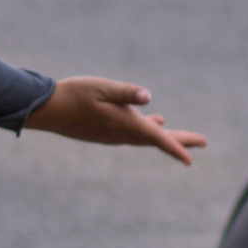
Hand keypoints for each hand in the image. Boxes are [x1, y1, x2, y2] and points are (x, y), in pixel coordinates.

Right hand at [22, 77, 207, 165]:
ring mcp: (111, 135)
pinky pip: (132, 134)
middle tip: (202, 142)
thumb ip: (126, 92)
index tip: (191, 159)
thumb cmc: (73, 95)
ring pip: (144, 138)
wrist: (46, 110)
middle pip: (156, 140)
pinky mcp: (104, 132)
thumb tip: (149, 97)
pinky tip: (152, 121)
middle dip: (179, 141)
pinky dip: (147, 130)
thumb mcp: (101, 87)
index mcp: (123, 123)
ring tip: (183, 137)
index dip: (176, 146)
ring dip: (164, 137)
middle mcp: (120, 134)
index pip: (156, 137)